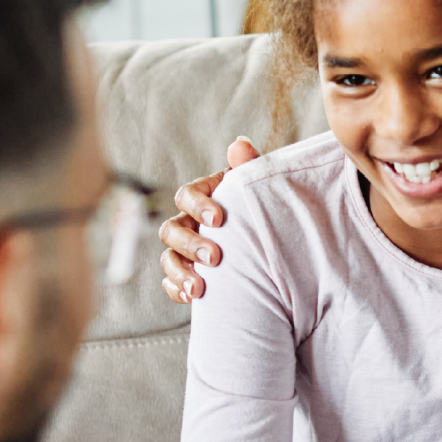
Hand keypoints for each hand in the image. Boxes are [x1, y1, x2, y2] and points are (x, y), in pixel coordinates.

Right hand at [159, 135, 259, 301]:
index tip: (219, 219)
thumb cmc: (262, 207)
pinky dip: (176, 290)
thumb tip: (240, 144)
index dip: (197, 205)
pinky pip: (170, 283)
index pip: (186, 195)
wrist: (273, 241)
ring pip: (167, 258)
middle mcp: (188, 222)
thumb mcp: (257, 188)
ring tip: (199, 288)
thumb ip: (249, 166)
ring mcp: (184, 250)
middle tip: (214, 257)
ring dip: (180, 273)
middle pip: (171, 230)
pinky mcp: (187, 273)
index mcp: (203, 197)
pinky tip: (192, 298)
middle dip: (189, 244)